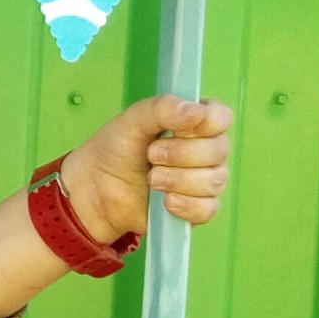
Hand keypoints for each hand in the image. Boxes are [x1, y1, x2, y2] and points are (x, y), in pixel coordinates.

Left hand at [63, 94, 234, 238]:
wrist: (96, 187)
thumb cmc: (117, 148)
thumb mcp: (133, 120)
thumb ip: (162, 108)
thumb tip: (195, 111)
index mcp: (195, 123)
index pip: (222, 117)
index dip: (206, 123)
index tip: (177, 129)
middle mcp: (206, 151)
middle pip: (219, 150)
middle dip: (181, 153)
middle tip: (151, 154)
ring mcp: (204, 180)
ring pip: (214, 180)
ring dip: (179, 179)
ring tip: (151, 179)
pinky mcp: (197, 209)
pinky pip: (208, 209)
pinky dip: (186, 205)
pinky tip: (165, 201)